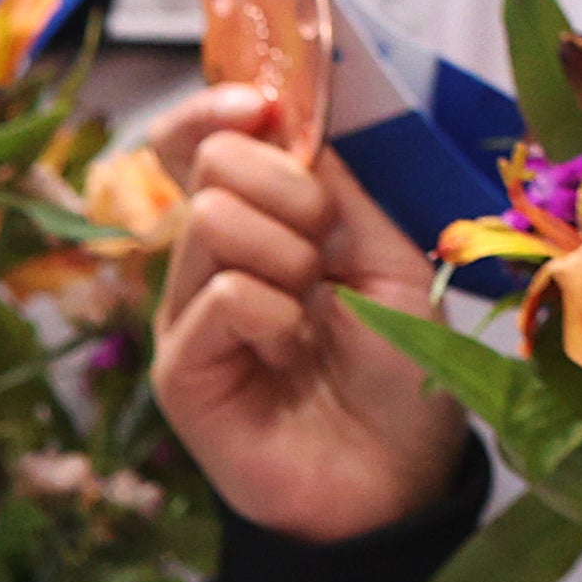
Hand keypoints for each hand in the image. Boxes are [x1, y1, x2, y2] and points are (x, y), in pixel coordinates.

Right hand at [149, 90, 466, 543]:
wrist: (401, 476)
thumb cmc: (401, 369)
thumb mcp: (389, 261)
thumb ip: (339, 192)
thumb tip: (288, 115)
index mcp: (261, 223)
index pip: (199, 141)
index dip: (217, 108)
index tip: (261, 105)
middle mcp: (211, 261)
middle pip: (212, 167)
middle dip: (291, 191)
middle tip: (328, 252)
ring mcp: (187, 315)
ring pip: (213, 221)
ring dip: (291, 256)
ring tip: (316, 313)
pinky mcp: (181, 370)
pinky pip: (219, 295)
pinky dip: (274, 314)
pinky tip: (292, 352)